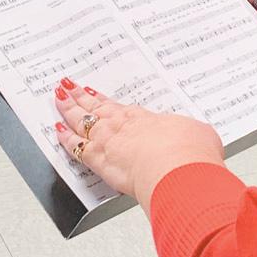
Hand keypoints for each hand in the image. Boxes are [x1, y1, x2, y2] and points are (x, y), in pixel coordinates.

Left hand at [52, 79, 223, 201]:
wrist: (179, 170)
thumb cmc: (190, 154)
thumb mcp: (200, 136)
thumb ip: (193, 135)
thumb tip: (200, 137)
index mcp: (146, 119)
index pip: (118, 108)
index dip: (105, 101)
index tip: (95, 95)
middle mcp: (124, 126)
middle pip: (96, 108)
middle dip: (80, 97)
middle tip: (67, 86)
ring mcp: (109, 142)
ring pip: (82, 121)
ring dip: (68, 108)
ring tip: (58, 98)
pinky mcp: (100, 161)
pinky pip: (76, 147)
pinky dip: (64, 138)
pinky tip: (56, 131)